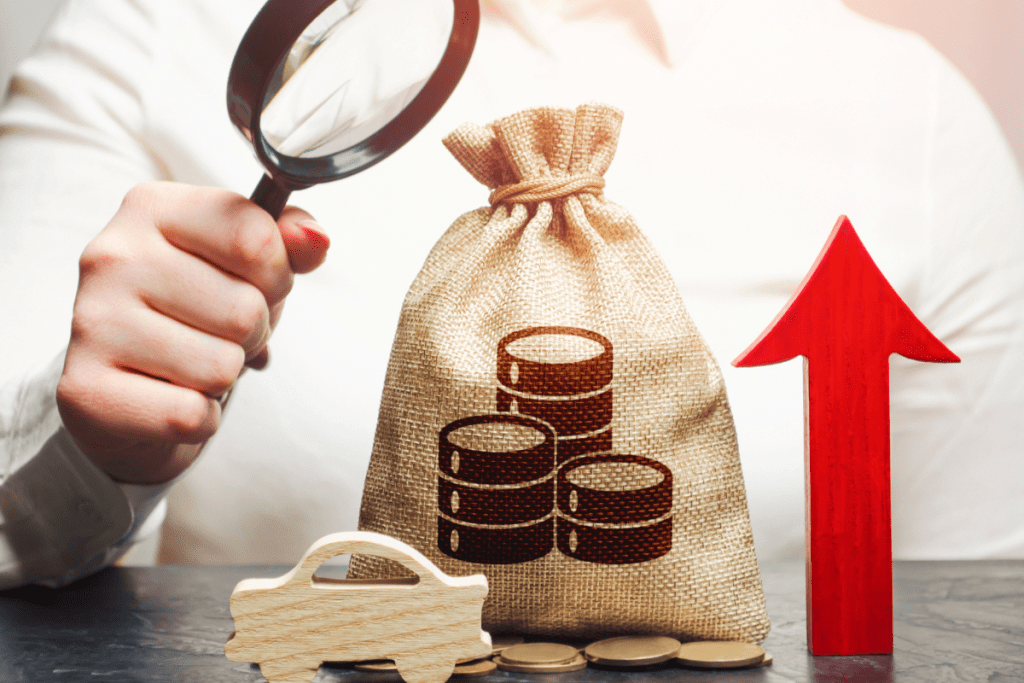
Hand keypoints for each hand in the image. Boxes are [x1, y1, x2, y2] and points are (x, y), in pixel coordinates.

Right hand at [56, 182, 329, 483]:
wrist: (129, 387)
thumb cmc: (198, 314)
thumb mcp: (249, 267)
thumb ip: (287, 244)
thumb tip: (316, 239)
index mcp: (153, 207)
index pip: (255, 238)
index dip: (276, 277)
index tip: (253, 286)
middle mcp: (112, 255)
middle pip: (244, 310)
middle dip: (250, 334)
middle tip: (214, 335)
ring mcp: (92, 321)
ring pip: (221, 367)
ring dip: (222, 378)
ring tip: (190, 365)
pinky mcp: (86, 391)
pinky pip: (190, 415)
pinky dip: (198, 418)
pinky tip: (169, 398)